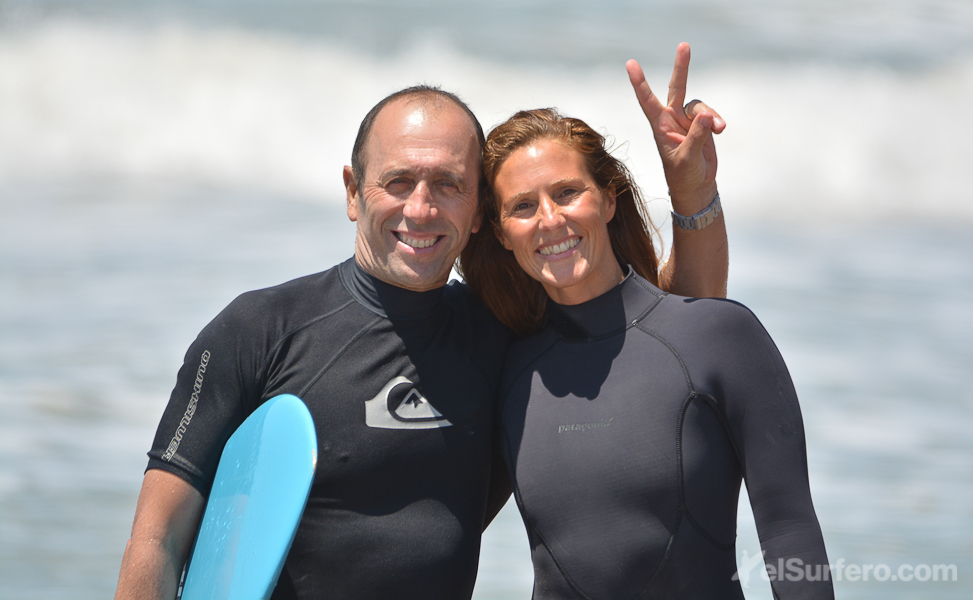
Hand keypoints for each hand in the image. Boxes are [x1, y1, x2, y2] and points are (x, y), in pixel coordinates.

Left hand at [626, 42, 723, 212]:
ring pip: (699, 106)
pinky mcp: (701, 125)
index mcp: (660, 126)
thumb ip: (696, 137)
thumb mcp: (687, 158)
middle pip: (676, 87)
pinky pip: (710, 114)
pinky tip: (720, 131)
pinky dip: (716, 121)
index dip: (639, 82)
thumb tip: (706, 117)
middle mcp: (671, 119)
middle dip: (681, 66)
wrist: (696, 186)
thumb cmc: (684, 176)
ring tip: (718, 130)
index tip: (630, 64)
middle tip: (684, 44)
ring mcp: (687, 121)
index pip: (647, 100)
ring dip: (710, 116)